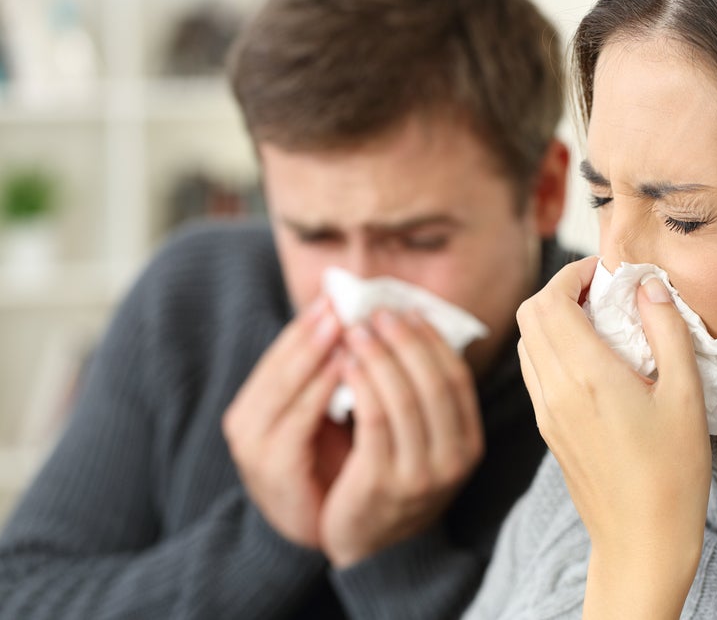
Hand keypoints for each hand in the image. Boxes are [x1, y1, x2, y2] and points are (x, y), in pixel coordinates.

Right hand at [223, 297, 352, 548]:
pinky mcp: (271, 468)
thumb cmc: (323, 468)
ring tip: (344, 324)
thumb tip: (358, 326)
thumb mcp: (322, 415)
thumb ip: (330, 377)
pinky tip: (344, 369)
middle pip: (280, 362)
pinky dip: (319, 391)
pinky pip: (296, 421)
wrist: (311, 532)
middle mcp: (246, 420)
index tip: (337, 295)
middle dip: (313, 329)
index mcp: (256, 403)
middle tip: (342, 301)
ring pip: (284, 385)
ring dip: (315, 352)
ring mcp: (254, 444)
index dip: (309, 322)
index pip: (282, 352)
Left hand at [320, 309, 484, 567]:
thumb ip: (424, 398)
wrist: (373, 549)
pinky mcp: (382, 482)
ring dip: (379, 356)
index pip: (457, 379)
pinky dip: (361, 384)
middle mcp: (452, 459)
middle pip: (432, 383)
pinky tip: (344, 364)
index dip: (433, 341)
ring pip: (403, 398)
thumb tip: (411, 329)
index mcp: (468, 444)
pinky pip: (375, 420)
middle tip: (378, 312)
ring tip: (356, 330)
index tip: (408, 310)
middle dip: (405, 340)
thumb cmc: (394, 480)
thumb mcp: (425, 443)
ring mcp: (420, 474)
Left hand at [516, 256, 710, 619]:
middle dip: (559, 289)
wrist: (641, 541)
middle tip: (601, 291)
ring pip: (527, 341)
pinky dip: (550, 347)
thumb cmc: (673, 472)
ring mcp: (546, 411)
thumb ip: (666, 330)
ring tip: (597, 321)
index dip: (572, 273)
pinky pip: (534, 370)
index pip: (551, 299)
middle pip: (529, 314)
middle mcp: (555, 388)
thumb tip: (647, 284)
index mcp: (586, 375)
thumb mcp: (685, 394)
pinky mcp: (547, 429)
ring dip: (552, 317)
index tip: (605, 272)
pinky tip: (590, 358)